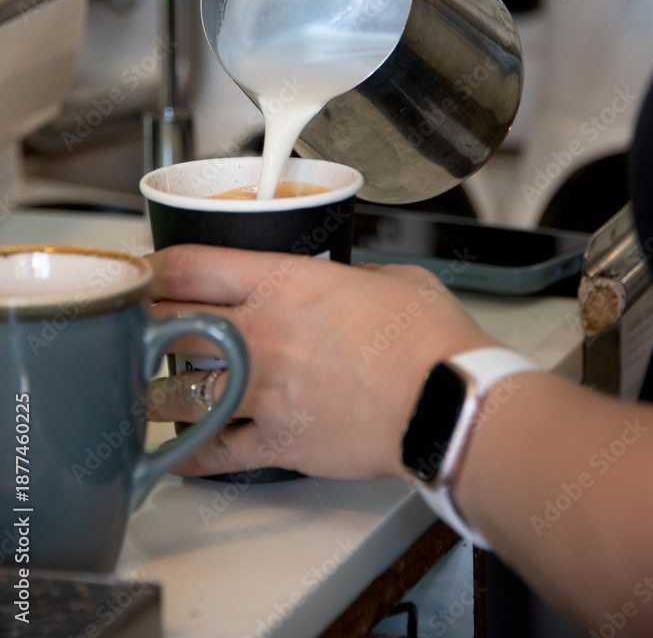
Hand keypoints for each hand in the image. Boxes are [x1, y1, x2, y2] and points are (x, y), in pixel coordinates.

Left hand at [146, 244, 498, 479]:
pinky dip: (190, 453)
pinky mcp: (278, 442)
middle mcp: (261, 335)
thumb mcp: (390, 279)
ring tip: (148, 391)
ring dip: (156, 392)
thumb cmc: (428, 338)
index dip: (156, 266)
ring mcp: (264, 392)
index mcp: (284, 284)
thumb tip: (345, 283)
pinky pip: (215, 452)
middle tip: (137, 328)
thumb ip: (352, 276)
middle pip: (170, 325)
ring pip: (178, 393)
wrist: (447, 402)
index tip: (147, 273)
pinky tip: (178, 451)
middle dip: (144, 324)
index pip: (191, 266)